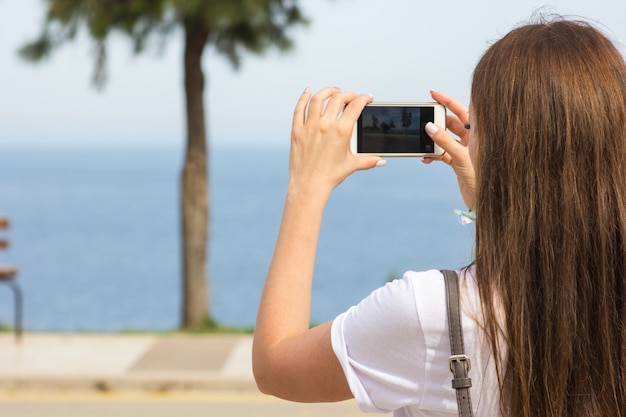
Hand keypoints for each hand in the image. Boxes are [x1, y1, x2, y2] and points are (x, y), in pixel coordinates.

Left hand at [289, 87, 382, 198]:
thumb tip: (381, 160)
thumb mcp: (351, 165)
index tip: (367, 98)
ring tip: (333, 91)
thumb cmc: (331, 176)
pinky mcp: (297, 131)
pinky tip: (307, 92)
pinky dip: (303, 98)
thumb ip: (368, 160)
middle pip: (338, 98)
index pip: (355, 106)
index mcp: (341, 131)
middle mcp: (325, 125)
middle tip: (351, 97)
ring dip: (327, 91)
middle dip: (348, 94)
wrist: (309, 186)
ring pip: (318, 99)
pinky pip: (299, 109)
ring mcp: (309, 127)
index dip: (363, 98)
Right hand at [423, 90, 475, 209]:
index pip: (462, 110)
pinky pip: (442, 153)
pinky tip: (426, 158)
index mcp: (479, 133)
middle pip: (451, 123)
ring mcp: (465, 150)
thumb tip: (429, 127)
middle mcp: (472, 139)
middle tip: (423, 120)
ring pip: (445, 138)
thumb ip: (445, 142)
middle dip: (436, 122)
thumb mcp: (461, 158)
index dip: (447, 100)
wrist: (484, 201)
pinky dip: (433, 154)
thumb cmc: (482, 179)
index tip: (433, 94)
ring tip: (423, 142)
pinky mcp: (458, 161)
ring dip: (433, 140)